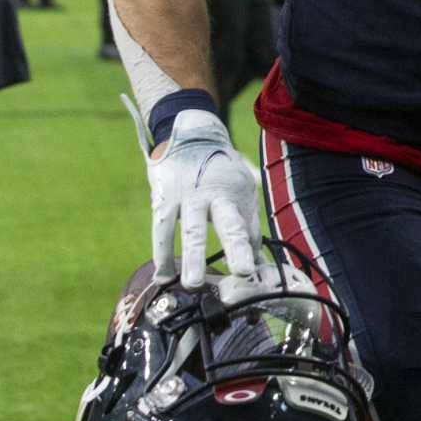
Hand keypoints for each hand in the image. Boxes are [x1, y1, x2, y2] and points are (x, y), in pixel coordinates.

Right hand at [143, 107, 267, 288]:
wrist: (189, 136)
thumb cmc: (219, 172)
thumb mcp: (240, 191)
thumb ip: (248, 226)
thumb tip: (259, 263)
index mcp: (238, 194)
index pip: (249, 226)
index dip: (253, 248)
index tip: (256, 272)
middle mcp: (216, 194)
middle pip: (229, 223)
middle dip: (237, 248)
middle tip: (243, 272)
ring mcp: (189, 195)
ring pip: (192, 229)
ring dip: (192, 258)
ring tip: (193, 284)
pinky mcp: (164, 197)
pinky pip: (162, 229)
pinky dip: (161, 254)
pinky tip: (162, 276)